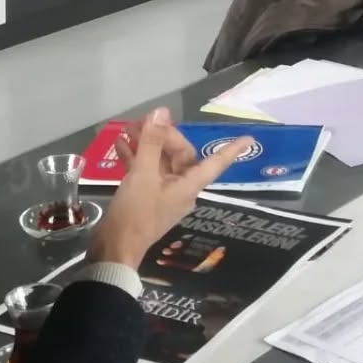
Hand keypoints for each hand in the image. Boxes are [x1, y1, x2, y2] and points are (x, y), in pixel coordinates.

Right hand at [87, 108, 252, 269]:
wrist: (113, 250)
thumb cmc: (136, 213)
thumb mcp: (142, 174)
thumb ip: (152, 142)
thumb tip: (161, 113)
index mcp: (189, 184)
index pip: (216, 162)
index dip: (231, 149)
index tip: (249, 139)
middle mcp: (180, 188)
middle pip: (180, 155)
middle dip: (163, 136)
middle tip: (144, 121)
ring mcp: (163, 194)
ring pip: (160, 162)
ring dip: (146, 145)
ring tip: (129, 127)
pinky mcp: (145, 198)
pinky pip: (145, 172)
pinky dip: (136, 158)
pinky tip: (120, 144)